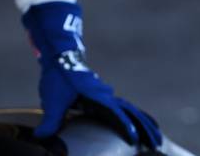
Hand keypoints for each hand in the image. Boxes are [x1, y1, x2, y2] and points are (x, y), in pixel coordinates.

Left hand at [23, 1, 162, 146]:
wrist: (62, 57)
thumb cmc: (59, 77)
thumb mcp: (52, 100)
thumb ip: (51, 120)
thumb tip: (42, 137)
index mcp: (98, 98)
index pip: (116, 114)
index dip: (126, 127)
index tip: (136, 139)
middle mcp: (107, 97)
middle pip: (132, 113)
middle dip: (146, 127)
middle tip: (158, 142)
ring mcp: (107, 96)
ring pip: (131, 111)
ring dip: (144, 123)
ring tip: (156, 138)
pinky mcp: (103, 98)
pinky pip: (125, 109)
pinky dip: (135, 118)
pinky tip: (138, 125)